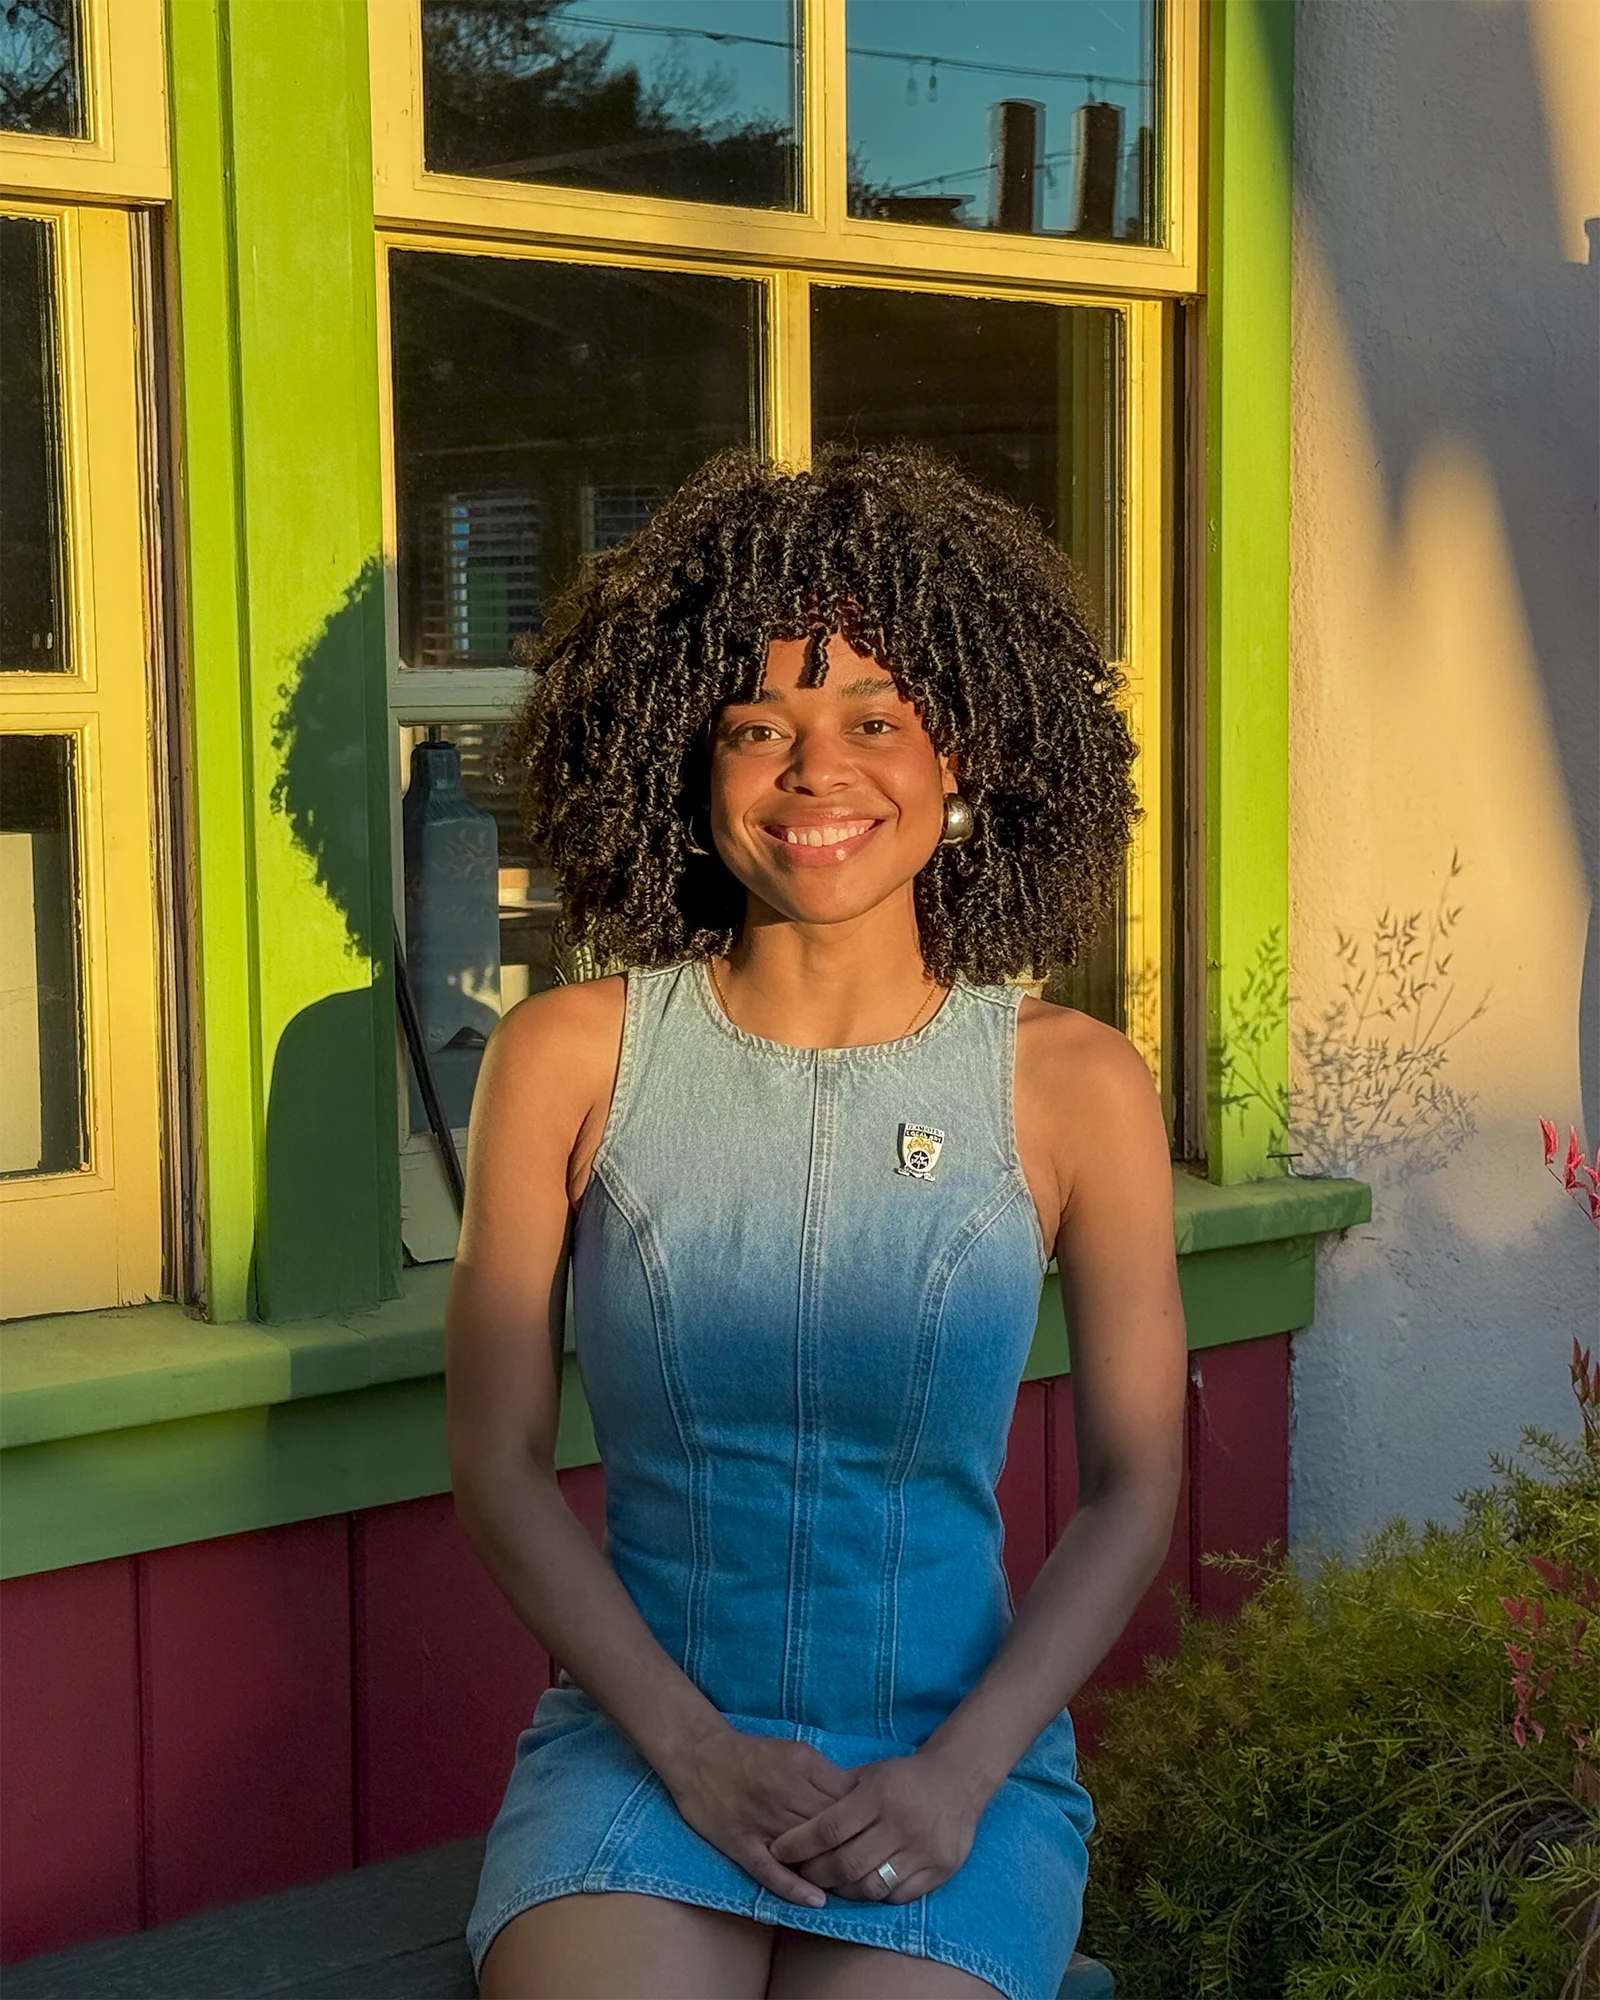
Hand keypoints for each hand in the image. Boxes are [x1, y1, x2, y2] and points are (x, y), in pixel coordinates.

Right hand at [663, 1726, 859, 1907]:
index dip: (864, 1819)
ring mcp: (762, 1821)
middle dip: (852, 1846)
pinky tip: (816, 1900)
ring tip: (852, 1884)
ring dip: (829, 1869)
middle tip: (870, 1864)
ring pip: (805, 1851)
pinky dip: (794, 1887)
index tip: (877, 1832)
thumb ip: (825, 1774)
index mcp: (802, 1765)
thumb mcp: (795, 1750)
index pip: (846, 1798)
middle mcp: (785, 1793)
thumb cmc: (752, 1753)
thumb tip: (858, 1799)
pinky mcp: (741, 1844)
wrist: (699, 1754)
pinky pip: (770, 1871)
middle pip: (830, 1827)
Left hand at [766, 1748, 985, 1902]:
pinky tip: (863, 1887)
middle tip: (801, 1873)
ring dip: (843, 1890)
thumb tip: (798, 1814)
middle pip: (847, 1863)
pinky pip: (898, 1895)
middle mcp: (900, 1824)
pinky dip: (875, 1895)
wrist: (959, 1781)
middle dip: (816, 1873)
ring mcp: (922, 1851)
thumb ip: (839, 1794)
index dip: (800, 1844)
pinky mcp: (939, 1871)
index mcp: (879, 1795)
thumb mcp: (871, 1774)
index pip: (829, 1828)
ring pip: (871, 1886)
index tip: (778, 1850)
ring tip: (830, 1884)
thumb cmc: (906, 1776)